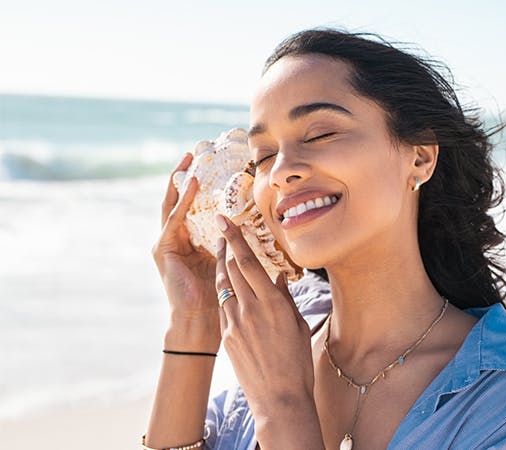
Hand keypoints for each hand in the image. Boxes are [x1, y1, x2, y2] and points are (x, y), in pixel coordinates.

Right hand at [152, 154, 219, 349]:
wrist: (202, 321)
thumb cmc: (220, 296)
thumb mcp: (228, 262)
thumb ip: (233, 246)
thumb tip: (253, 232)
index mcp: (192, 241)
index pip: (194, 207)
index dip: (199, 186)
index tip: (211, 164)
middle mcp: (176, 239)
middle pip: (178, 200)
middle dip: (184, 176)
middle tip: (193, 152)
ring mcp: (167, 243)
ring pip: (172, 204)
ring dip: (180, 181)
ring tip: (189, 160)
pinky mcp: (163, 248)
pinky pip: (174, 219)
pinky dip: (183, 200)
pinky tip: (192, 185)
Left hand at [215, 213, 315, 414]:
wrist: (278, 398)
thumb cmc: (296, 362)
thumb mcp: (297, 325)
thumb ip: (285, 298)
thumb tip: (279, 277)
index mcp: (272, 303)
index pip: (249, 262)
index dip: (235, 238)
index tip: (224, 220)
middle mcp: (250, 309)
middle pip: (232, 269)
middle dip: (226, 247)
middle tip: (222, 229)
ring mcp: (234, 323)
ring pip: (224, 286)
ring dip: (223, 268)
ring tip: (222, 254)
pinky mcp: (227, 337)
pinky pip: (224, 306)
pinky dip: (227, 293)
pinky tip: (230, 289)